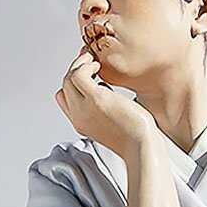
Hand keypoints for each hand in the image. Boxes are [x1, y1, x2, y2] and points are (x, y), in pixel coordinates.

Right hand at [55, 45, 156, 159]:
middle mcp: (79, 117)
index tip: (86, 73)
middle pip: (64, 86)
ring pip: (68, 78)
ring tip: (94, 61)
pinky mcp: (96, 100)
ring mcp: (85, 109)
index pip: (64, 99)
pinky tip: (98, 65)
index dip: (73, 83)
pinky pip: (78, 75)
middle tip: (88, 59)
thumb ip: (109, 113)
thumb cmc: (136, 138)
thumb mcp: (116, 125)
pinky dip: (86, 65)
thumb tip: (116, 101)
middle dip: (75, 69)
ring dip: (79, 64)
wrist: (142, 148)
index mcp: (82, 124)